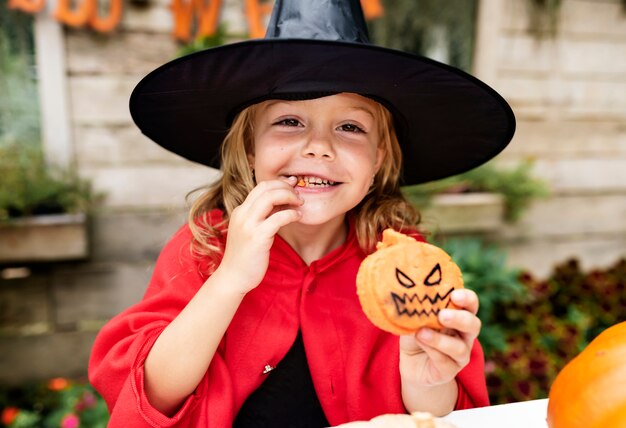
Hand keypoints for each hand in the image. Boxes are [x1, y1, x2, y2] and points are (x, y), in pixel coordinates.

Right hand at [217, 176, 302, 293]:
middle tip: (298, 194)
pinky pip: (278, 218)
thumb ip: (263, 216)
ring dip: (289, 196)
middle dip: (286, 186)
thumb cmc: (245, 256)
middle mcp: (242, 214)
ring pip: (270, 197)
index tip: (292, 184)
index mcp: (240, 211)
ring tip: (300, 202)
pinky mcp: (257, 237)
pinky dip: (291, 213)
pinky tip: (298, 216)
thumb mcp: (251, 231)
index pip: (260, 186)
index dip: (279, 183)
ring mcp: (248, 225)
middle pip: (266, 187)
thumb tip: (282, 203)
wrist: (233, 278)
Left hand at [399, 289, 480, 386]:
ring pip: (459, 347)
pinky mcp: (450, 371)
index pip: (470, 304)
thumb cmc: (416, 334)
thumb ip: (416, 309)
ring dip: (439, 339)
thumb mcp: (414, 318)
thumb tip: (408, 298)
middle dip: (460, 319)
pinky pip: (444, 361)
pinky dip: (431, 350)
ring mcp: (460, 355)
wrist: (411, 363)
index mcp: (459, 316)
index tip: (454, 294)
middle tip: (442, 315)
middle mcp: (464, 335)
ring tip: (422, 332)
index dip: (467, 298)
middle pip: (473, 325)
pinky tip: (419, 341)